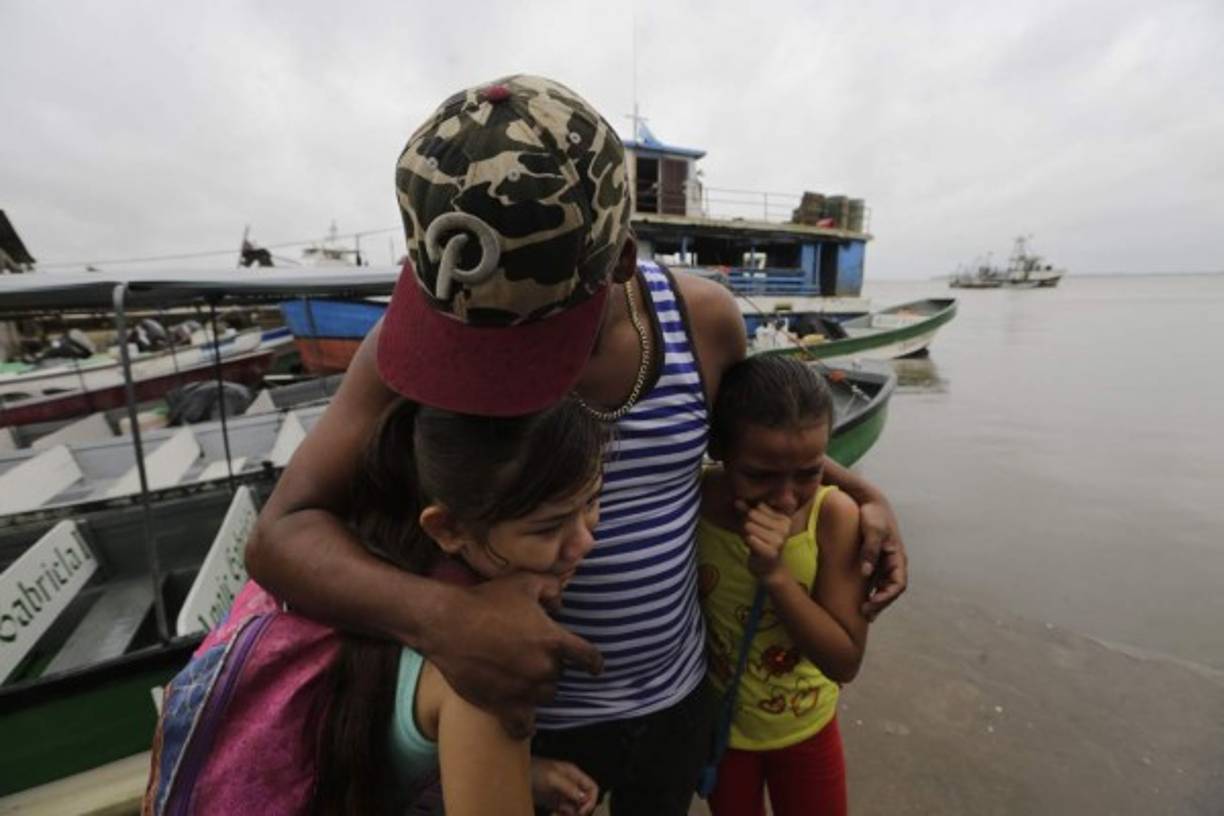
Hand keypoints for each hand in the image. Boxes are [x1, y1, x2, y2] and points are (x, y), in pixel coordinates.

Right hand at [425, 573, 602, 739]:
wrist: (447, 624)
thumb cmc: (486, 600)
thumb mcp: (525, 582)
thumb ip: (552, 588)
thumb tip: (560, 603)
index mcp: (554, 641)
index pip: (589, 658)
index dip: (594, 663)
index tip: (594, 668)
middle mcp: (543, 669)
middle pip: (559, 675)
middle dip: (550, 665)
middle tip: (531, 655)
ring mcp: (523, 691)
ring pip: (544, 697)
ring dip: (538, 689)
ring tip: (523, 678)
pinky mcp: (502, 706)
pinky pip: (524, 726)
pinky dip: (525, 724)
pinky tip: (522, 718)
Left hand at [531, 758, 599, 815]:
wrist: (513, 775)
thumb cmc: (532, 770)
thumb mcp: (552, 778)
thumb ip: (569, 787)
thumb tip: (584, 798)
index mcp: (573, 774)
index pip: (592, 788)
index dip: (591, 801)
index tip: (582, 811)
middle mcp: (570, 784)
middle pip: (586, 800)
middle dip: (581, 811)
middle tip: (569, 815)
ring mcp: (562, 793)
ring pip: (575, 808)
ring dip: (571, 815)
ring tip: (559, 815)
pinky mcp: (553, 802)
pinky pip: (564, 812)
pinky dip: (562, 815)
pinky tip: (554, 815)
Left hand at [737, 499, 792, 586]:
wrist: (768, 568)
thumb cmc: (761, 543)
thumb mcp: (755, 524)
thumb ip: (747, 511)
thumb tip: (737, 501)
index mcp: (785, 519)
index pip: (759, 506)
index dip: (751, 515)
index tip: (757, 526)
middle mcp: (785, 528)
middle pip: (753, 514)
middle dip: (746, 523)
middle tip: (752, 535)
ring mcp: (779, 540)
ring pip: (749, 525)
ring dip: (745, 533)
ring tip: (752, 541)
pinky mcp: (771, 552)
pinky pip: (750, 538)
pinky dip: (747, 541)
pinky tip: (752, 548)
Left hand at [857, 495, 906, 619]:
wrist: (868, 502)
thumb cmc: (873, 515)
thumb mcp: (873, 531)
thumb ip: (870, 551)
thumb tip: (866, 573)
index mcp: (898, 558)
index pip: (898, 585)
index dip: (887, 597)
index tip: (872, 604)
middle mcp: (893, 563)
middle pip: (891, 590)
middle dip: (880, 604)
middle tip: (865, 615)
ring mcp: (884, 563)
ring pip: (883, 588)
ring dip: (875, 601)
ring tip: (863, 614)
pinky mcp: (874, 561)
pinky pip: (874, 581)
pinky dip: (869, 592)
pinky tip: (859, 600)